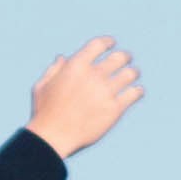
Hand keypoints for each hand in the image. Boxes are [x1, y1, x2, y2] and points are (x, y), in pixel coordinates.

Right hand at [26, 37, 140, 157]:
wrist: (53, 137)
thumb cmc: (44, 113)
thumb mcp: (42, 86)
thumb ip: (54, 70)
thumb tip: (62, 57)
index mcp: (76, 66)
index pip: (99, 44)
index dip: (108, 42)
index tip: (112, 44)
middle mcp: (93, 75)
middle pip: (119, 57)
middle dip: (125, 56)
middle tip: (127, 59)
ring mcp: (106, 92)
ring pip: (130, 74)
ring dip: (133, 72)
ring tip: (133, 74)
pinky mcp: (115, 109)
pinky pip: (134, 93)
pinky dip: (138, 91)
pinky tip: (137, 92)